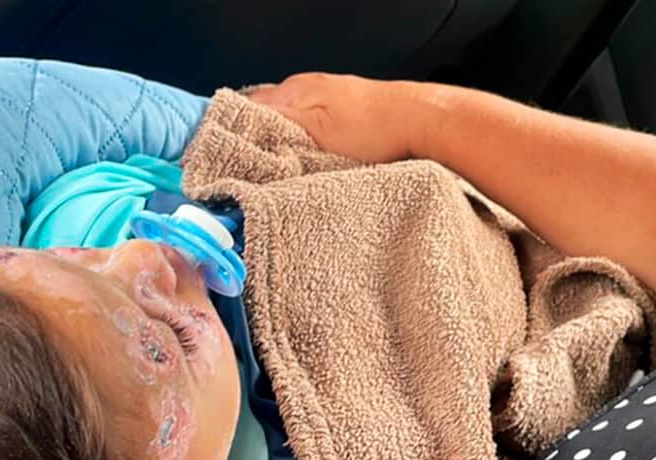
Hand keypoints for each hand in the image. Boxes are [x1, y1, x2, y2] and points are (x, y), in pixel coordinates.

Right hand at [248, 73, 445, 164]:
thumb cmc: (376, 126)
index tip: (234, 162)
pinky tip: (313, 163)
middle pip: (267, 121)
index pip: (247, 111)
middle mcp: (307, 91)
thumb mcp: (316, 130)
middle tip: (258, 173)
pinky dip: (308, 148)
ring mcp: (325, 103)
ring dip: (286, 149)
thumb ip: (276, 127)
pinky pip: (312, 133)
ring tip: (287, 172)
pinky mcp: (342, 118)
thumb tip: (242, 129)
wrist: (421, 123)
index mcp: (294, 90)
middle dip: (261, 146)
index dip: (237, 137)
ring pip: (290, 129)